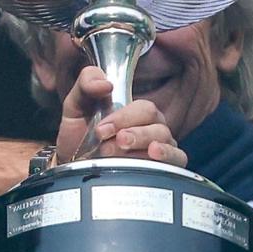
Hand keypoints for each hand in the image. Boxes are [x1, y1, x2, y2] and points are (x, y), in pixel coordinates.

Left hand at [53, 65, 186, 166]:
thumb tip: (106, 83)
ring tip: (120, 152)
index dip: (123, 117)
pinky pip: (177, 158)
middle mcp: (151, 127)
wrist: (75, 168)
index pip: (143, 107)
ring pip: (164, 137)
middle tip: (110, 144)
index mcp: (135, 112)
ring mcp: (161, 146)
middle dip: (132, 132)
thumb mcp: (75, 107)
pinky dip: (168, 155)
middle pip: (155, 121)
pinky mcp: (165, 168)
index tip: (101, 130)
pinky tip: (154, 154)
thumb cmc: (79, 137)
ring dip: (141, 144)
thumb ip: (85, 85)